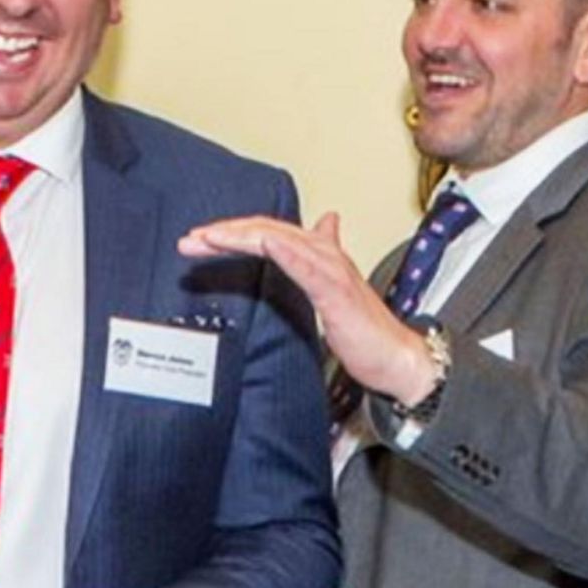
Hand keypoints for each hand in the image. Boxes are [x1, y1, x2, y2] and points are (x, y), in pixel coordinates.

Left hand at [179, 213, 437, 405]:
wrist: (397, 358)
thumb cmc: (364, 331)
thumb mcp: (329, 292)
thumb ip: (314, 265)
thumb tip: (319, 231)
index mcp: (317, 254)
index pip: (266, 232)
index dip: (231, 233)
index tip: (199, 242)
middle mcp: (322, 253)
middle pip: (265, 229)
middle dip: (224, 232)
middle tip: (190, 239)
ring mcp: (328, 268)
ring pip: (276, 236)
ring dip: (238, 235)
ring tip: (205, 239)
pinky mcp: (334, 288)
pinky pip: (301, 260)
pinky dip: (277, 247)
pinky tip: (257, 243)